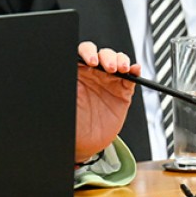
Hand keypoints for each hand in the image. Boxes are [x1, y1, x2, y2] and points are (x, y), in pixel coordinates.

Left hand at [74, 41, 138, 162]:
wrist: (84, 143)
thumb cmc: (72, 122)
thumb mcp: (68, 102)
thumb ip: (69, 86)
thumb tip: (61, 67)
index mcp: (78, 73)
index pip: (83, 54)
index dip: (88, 53)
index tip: (90, 61)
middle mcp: (94, 74)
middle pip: (103, 55)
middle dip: (107, 57)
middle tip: (108, 67)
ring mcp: (109, 82)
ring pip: (118, 62)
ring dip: (121, 61)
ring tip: (121, 69)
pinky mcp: (123, 93)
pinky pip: (130, 79)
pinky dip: (134, 71)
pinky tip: (135, 69)